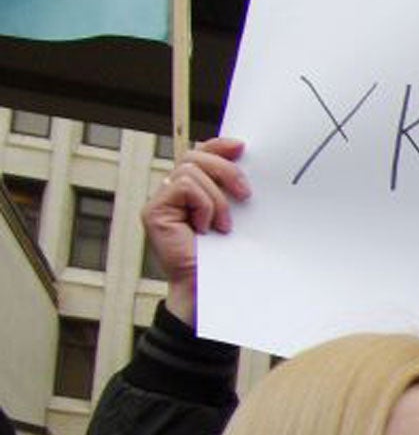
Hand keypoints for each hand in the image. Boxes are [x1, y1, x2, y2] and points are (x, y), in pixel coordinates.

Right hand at [144, 135, 247, 323]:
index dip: (219, 146)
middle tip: (246, 194)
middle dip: (225, 170)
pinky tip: (205, 229)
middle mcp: (172, 192)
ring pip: (191, 171)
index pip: (200, 153)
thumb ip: (232, 189)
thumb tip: (242, 156)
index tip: (243, 148)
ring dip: (217, 199)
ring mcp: (161, 201)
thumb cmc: (227, 257)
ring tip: (224, 226)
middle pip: (194, 156)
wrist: (213, 288)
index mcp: (193, 190)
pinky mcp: (155, 211)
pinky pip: (184, 187)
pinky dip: (203, 205)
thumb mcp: (236, 215)